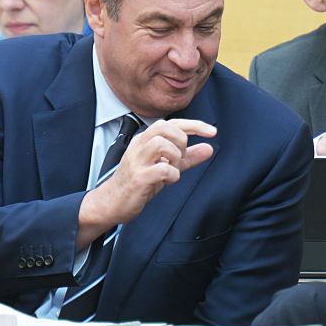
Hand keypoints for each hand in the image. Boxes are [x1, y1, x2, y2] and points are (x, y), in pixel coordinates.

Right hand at [76, 119, 215, 247]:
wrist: (112, 202)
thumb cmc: (140, 182)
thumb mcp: (167, 166)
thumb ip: (188, 158)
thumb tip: (209, 148)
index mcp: (146, 140)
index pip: (172, 123)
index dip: (194, 125)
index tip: (212, 132)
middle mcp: (139, 146)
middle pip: (164, 127)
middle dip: (181, 141)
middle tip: (180, 158)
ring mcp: (137, 161)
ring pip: (161, 143)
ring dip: (175, 156)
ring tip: (172, 169)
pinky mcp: (137, 177)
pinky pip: (161, 169)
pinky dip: (172, 175)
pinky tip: (168, 181)